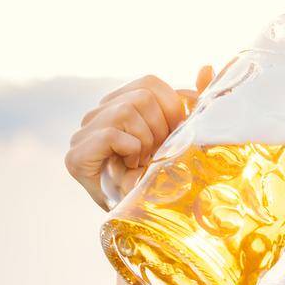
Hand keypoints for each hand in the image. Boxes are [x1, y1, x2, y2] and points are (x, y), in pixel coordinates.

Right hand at [64, 62, 219, 208]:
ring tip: (141, 162)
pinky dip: (130, 151)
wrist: (142, 218)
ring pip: (126, 113)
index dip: (171, 109)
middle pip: (142, 97)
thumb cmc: (162, 176)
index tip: (172, 136)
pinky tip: (128, 166)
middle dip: (160, 130)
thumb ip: (193, 103)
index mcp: (121, 102)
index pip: (152, 84)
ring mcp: (84, 133)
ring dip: (145, 143)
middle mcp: (99, 112)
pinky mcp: (76, 156)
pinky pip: (112, 134)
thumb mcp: (182, 136)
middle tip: (156, 154)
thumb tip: (208, 67)